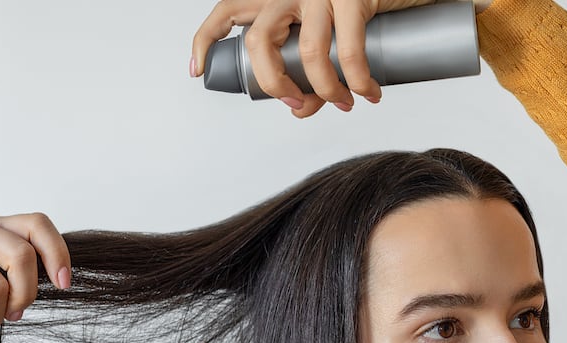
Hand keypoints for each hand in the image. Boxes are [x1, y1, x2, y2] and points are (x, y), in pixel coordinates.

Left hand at [191, 0, 435, 117]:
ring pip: (308, 54)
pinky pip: (348, 52)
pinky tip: (367, 92)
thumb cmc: (360, 3)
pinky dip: (358, 82)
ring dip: (325, 91)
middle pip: (259, 42)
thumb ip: (306, 61)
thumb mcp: (322, 25)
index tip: (198, 70)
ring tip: (343, 103)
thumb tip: (301, 108)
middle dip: (274, 85)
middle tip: (294, 104)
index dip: (205, 41)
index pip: (226, 11)